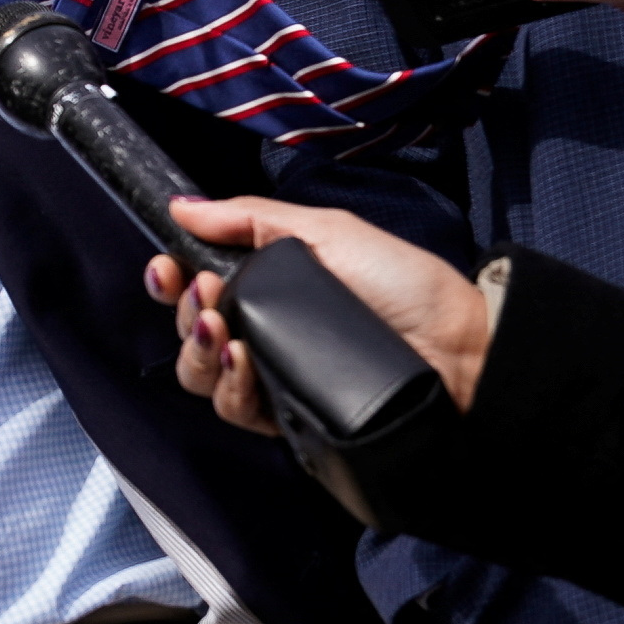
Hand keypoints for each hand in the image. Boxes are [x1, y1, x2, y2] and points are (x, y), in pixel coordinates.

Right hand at [143, 197, 491, 423]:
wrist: (456, 346)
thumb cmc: (402, 283)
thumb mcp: (326, 231)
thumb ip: (251, 218)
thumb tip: (182, 205)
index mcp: (267, 287)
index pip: (197, 289)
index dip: (171, 281)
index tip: (167, 268)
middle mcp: (264, 333)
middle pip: (193, 335)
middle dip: (187, 316)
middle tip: (208, 296)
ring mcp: (274, 378)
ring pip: (204, 377)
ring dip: (201, 352)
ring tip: (226, 332)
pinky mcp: (290, 418)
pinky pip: (238, 411)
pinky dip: (231, 387)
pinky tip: (244, 363)